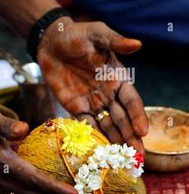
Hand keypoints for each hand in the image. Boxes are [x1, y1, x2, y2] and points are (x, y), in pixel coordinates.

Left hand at [37, 17, 147, 152]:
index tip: (142, 131)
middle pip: (122, 119)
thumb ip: (114, 41)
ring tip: (120, 160)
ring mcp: (92, 102)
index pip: (131, 101)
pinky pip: (85, 125)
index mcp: (118, 77)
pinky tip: (97, 151)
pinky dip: (92, 138)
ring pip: (106, 125)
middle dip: (130, 137)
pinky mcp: (74, 107)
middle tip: (137, 156)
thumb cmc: (77, 35)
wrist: (51, 42)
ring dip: (114, 142)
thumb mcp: (97, 34)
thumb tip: (137, 44)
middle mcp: (108, 93)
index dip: (137, 116)